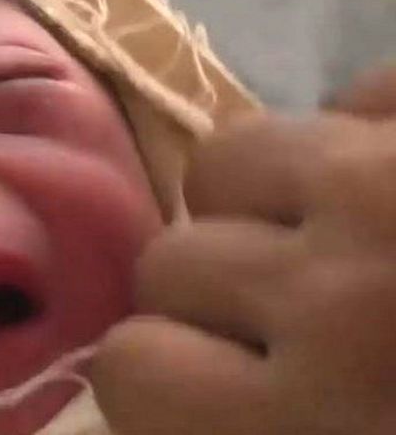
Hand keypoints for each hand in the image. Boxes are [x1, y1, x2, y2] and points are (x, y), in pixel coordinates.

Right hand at [92, 65, 395, 434]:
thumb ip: (239, 425)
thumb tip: (144, 373)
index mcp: (311, 417)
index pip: (129, 369)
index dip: (158, 378)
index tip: (208, 392)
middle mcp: (338, 297)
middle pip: (168, 264)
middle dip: (211, 291)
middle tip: (293, 326)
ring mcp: (386, 184)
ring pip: (231, 156)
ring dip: (263, 195)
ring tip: (338, 236)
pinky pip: (354, 95)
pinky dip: (363, 136)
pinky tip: (395, 183)